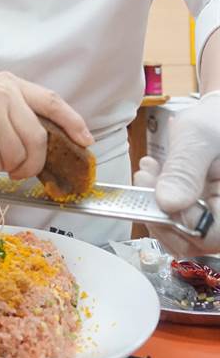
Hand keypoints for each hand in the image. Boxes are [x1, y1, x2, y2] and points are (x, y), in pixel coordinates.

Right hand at [0, 70, 92, 177]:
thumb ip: (21, 115)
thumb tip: (54, 144)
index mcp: (9, 84)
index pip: (51, 101)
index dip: (73, 122)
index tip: (85, 140)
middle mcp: (1, 93)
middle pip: (37, 139)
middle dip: (31, 162)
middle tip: (18, 170)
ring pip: (16, 156)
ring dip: (2, 166)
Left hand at [133, 93, 219, 255]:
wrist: (215, 117)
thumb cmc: (215, 122)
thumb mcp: (199, 137)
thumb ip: (184, 170)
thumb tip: (167, 203)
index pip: (209, 234)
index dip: (179, 220)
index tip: (156, 192)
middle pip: (193, 241)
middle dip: (160, 213)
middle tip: (145, 179)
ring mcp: (211, 214)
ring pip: (180, 234)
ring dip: (154, 206)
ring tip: (148, 172)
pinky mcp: (197, 209)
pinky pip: (174, 219)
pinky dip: (156, 200)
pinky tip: (152, 173)